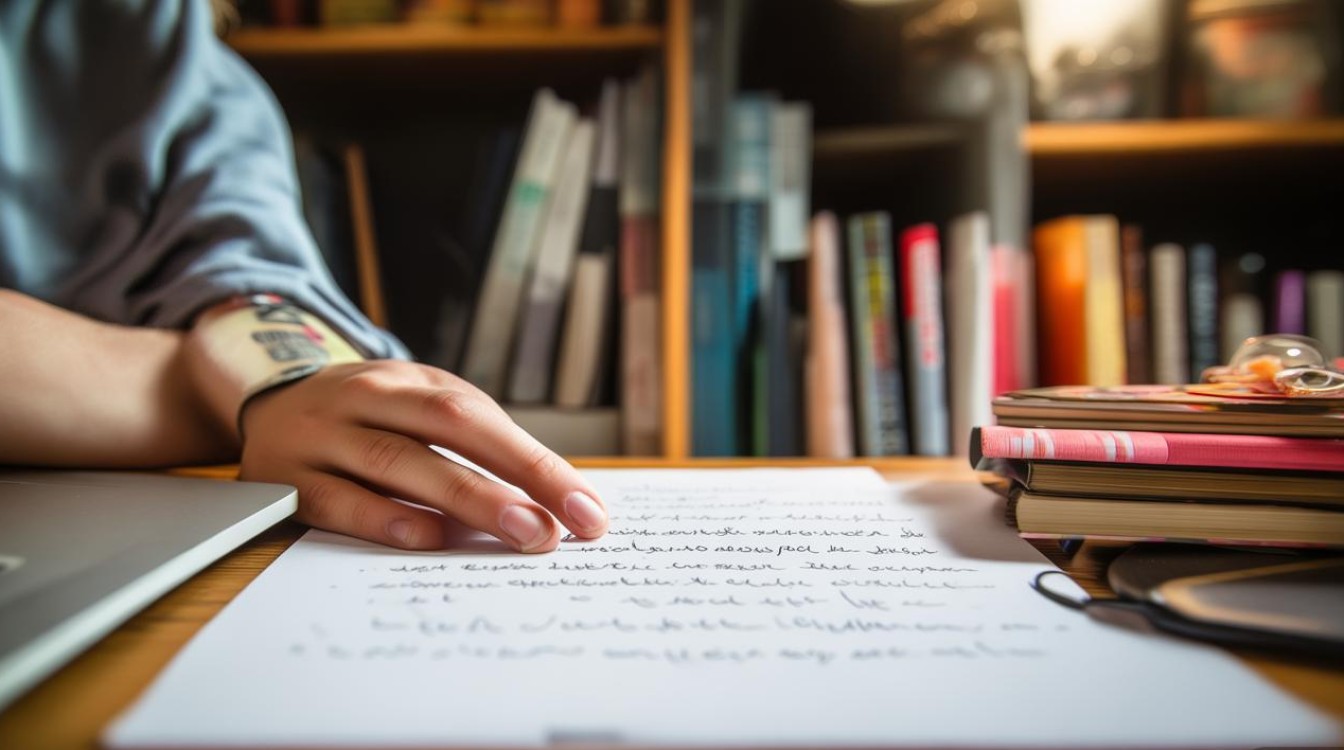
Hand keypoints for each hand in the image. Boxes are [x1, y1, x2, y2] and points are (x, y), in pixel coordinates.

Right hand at [237, 360, 607, 551]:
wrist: (266, 399)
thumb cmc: (370, 414)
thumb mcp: (418, 401)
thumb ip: (476, 440)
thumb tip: (553, 497)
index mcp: (408, 381)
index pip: (480, 418)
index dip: (538, 464)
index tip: (588, 511)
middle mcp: (364, 400)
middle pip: (447, 433)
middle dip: (511, 482)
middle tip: (558, 527)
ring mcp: (322, 438)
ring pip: (395, 464)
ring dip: (464, 501)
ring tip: (519, 532)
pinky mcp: (285, 482)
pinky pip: (337, 500)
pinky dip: (384, 520)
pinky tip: (427, 539)